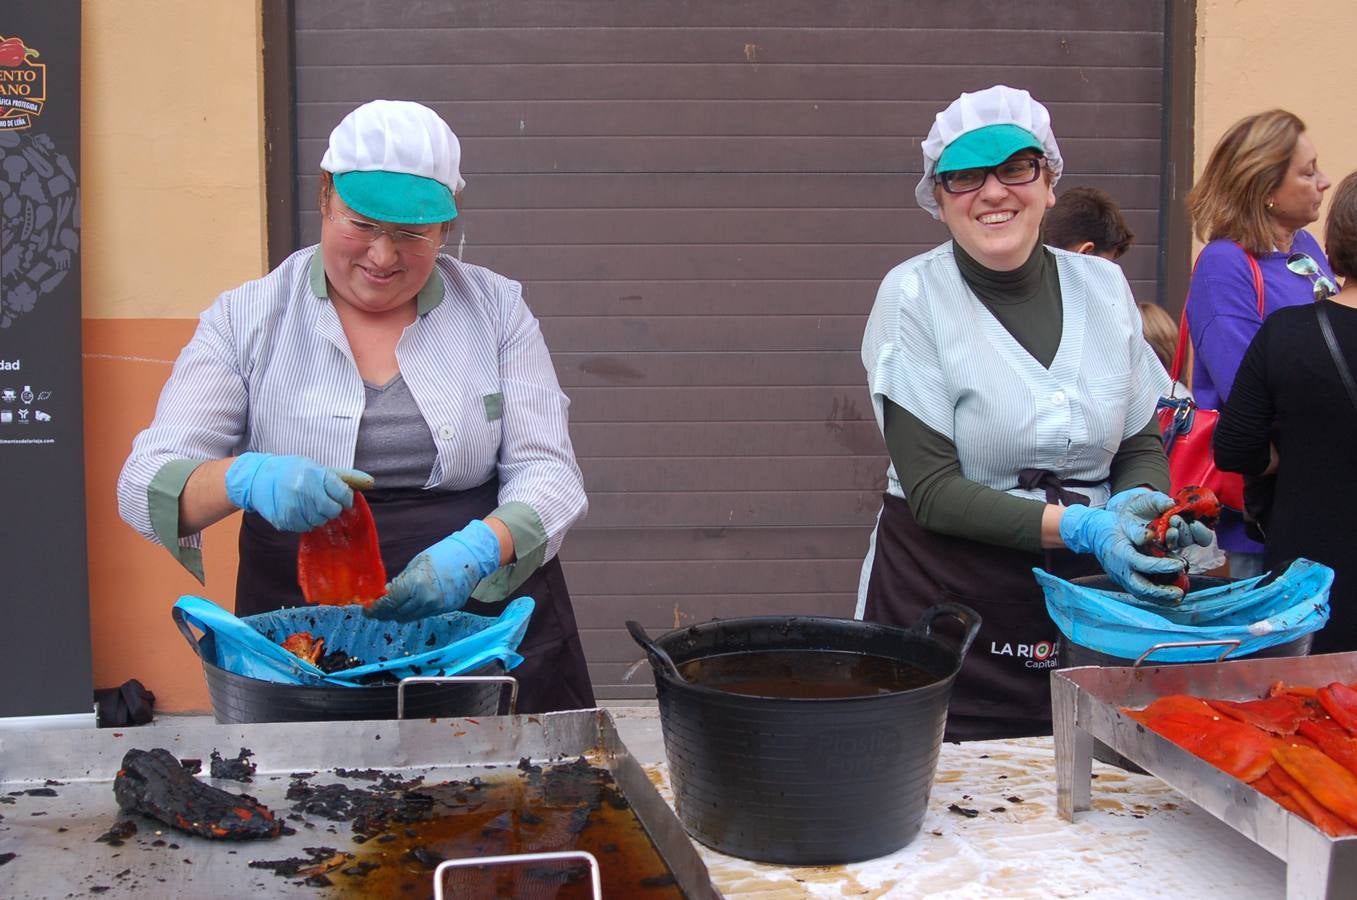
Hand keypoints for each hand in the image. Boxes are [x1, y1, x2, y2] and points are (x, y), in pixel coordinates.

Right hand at [225, 452, 373, 531]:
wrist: (258, 478)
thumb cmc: (292, 470)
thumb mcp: (316, 467)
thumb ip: (343, 477)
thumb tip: (370, 482)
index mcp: (314, 474)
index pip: (343, 494)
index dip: (345, 498)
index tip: (341, 498)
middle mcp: (304, 490)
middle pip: (332, 510)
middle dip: (331, 508)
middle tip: (322, 501)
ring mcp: (293, 506)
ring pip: (319, 521)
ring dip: (317, 515)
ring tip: (307, 504)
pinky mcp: (284, 519)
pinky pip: (304, 527)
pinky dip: (304, 521)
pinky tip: (297, 510)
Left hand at [365, 520, 500, 621]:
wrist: (472, 558)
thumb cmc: (443, 554)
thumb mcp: (416, 564)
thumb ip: (401, 581)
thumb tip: (385, 594)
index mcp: (416, 584)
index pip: (389, 602)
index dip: (375, 607)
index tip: (367, 609)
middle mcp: (425, 599)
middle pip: (396, 613)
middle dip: (383, 613)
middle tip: (373, 611)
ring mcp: (436, 607)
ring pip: (408, 618)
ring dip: (396, 614)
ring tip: (388, 610)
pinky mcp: (444, 610)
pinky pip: (421, 615)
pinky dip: (410, 613)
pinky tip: (405, 607)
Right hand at [1060, 504, 1185, 603]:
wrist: (1093, 534)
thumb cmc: (1112, 526)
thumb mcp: (1124, 523)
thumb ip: (1138, 531)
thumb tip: (1152, 536)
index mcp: (1121, 554)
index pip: (1144, 564)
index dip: (1163, 566)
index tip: (1181, 565)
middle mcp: (1120, 570)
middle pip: (1141, 588)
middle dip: (1162, 592)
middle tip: (1180, 593)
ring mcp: (1120, 578)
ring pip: (1140, 594)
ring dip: (1160, 599)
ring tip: (1178, 598)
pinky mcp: (1122, 581)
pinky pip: (1139, 592)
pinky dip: (1154, 597)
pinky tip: (1168, 596)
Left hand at [1106, 488, 1212, 552]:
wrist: (1125, 511)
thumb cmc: (1145, 504)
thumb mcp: (1152, 498)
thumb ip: (1160, 500)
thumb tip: (1170, 503)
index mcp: (1187, 526)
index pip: (1203, 537)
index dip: (1202, 532)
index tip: (1195, 523)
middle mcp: (1179, 538)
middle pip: (1189, 541)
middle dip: (1184, 531)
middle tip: (1174, 519)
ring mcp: (1164, 545)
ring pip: (1173, 547)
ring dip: (1172, 538)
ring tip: (1166, 528)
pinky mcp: (1148, 550)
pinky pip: (1155, 553)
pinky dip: (1155, 546)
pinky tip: (1151, 536)